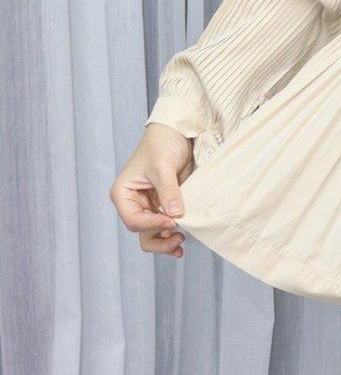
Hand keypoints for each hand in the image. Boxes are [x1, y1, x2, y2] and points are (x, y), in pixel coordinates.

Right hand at [108, 124, 194, 256]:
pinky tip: (182, 239)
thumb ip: (168, 191)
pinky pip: (165, 225)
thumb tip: (175, 215)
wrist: (176, 132)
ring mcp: (148, 205)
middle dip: (159, 239)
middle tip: (179, 238)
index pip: (134, 220)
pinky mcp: (163, 204)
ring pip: (152, 233)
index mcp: (123, 194)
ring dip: (165, 241)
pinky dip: (172, 233)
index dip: (153, 224)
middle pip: (142, 232)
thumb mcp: (163, 166)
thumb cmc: (162, 143)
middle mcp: (133, 203)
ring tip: (181, 242)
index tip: (173, 221)